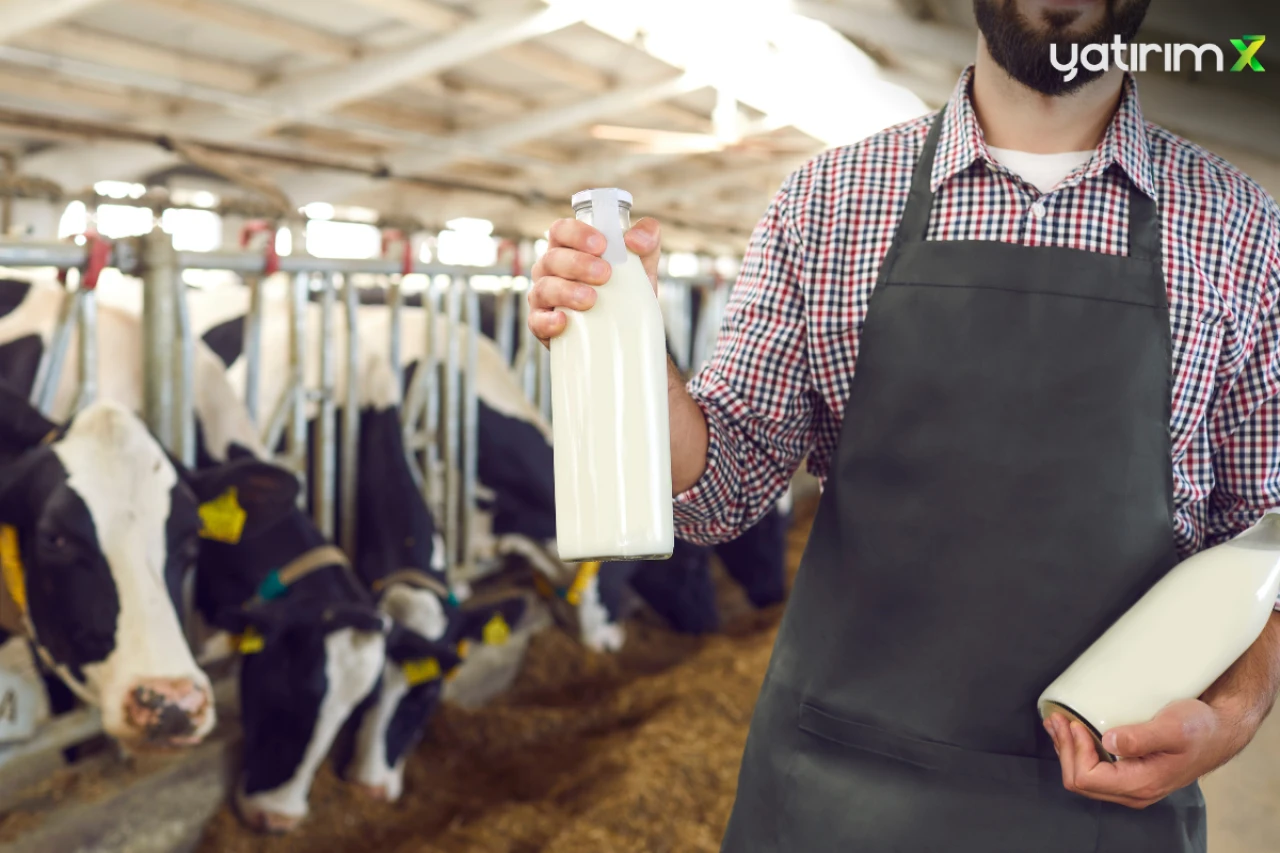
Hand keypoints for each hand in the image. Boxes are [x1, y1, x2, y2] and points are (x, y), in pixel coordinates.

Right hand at [527, 217, 661, 348]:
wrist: (626, 330)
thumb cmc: (627, 288)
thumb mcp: (642, 263)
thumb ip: (647, 240)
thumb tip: (634, 241)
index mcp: (568, 247)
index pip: (561, 230)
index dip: (577, 234)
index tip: (602, 245)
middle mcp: (551, 269)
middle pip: (553, 258)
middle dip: (578, 264)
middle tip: (605, 274)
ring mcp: (543, 296)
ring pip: (544, 288)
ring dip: (566, 291)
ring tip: (591, 299)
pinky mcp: (542, 325)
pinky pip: (536, 322)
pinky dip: (546, 321)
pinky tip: (562, 321)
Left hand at [1045, 698, 1249, 808]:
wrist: (1219, 731)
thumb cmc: (1199, 728)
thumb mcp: (1172, 728)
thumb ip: (1141, 737)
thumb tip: (1109, 741)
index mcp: (1141, 784)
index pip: (1088, 778)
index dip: (1074, 751)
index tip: (1074, 723)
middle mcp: (1133, 791)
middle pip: (1080, 781)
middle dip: (1064, 749)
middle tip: (1057, 718)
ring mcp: (1130, 784)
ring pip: (1083, 777)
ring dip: (1066, 749)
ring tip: (1057, 722)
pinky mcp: (1129, 772)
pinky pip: (1093, 769)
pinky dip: (1077, 749)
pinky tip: (1073, 730)